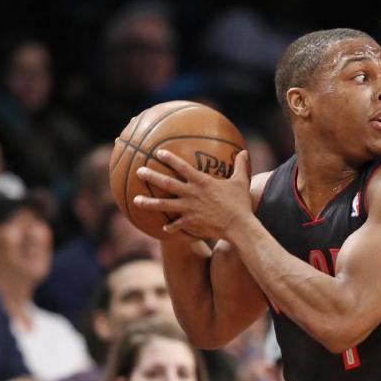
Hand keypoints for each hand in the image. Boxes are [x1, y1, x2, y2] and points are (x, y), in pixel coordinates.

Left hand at [135, 148, 252, 241]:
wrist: (238, 225)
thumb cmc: (240, 203)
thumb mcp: (241, 182)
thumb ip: (241, 166)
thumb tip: (245, 152)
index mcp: (202, 182)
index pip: (182, 167)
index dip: (169, 158)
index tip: (158, 153)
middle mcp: (191, 194)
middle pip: (166, 184)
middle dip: (151, 176)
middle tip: (139, 171)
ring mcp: (188, 209)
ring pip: (164, 205)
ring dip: (149, 203)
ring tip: (135, 200)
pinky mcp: (190, 223)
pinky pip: (176, 225)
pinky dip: (170, 227)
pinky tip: (164, 228)